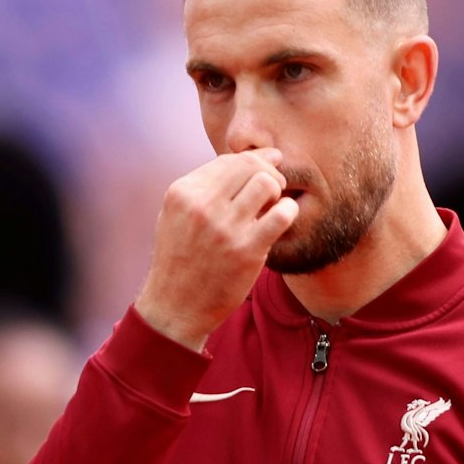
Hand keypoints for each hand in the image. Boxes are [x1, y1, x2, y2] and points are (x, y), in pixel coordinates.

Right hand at [133, 149, 298, 352]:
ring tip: (271, 207)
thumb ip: (204, 187)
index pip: (228, 160)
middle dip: (269, 172)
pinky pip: (283, 214)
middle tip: (272, 190)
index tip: (267, 167)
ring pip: (268, 183)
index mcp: (181, 193)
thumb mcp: (176, 215)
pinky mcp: (247, 250)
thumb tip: (253, 157)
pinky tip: (280, 220)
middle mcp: (201, 206)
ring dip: (278, 191)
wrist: (175, 306)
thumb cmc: (180, 258)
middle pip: (251, 166)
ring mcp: (224, 228)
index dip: (254, 160)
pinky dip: (288, 212)